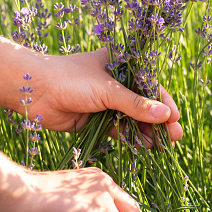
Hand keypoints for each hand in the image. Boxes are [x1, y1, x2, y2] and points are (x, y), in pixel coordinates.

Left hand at [27, 48, 182, 146]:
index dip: (163, 101)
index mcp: (121, 65)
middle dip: (159, 120)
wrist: (35, 91)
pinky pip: (120, 129)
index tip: (176, 118)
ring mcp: (106, 102)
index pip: (150, 84)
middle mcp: (116, 83)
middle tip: (175, 136)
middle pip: (144, 103)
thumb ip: (135, 104)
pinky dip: (131, 137)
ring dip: (147, 131)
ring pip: (133, 118)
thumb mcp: (108, 89)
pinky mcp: (97, 118)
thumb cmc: (72, 79)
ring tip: (163, 145)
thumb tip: (165, 115)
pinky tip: (145, 146)